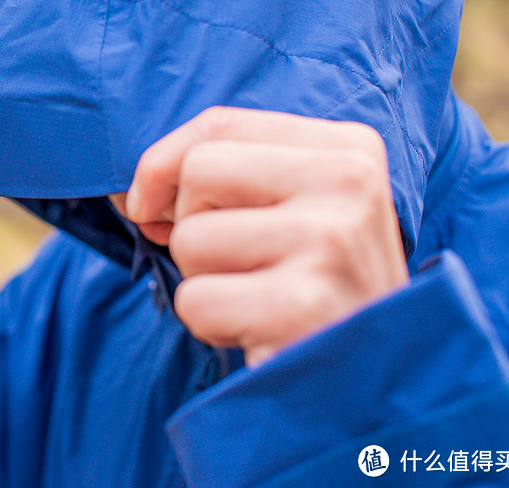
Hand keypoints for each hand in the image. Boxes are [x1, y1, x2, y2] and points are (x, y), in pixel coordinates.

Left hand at [111, 107, 407, 365]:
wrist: (375, 384)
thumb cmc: (314, 290)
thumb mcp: (288, 212)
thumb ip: (220, 178)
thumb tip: (133, 192)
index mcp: (349, 148)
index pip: (219, 125)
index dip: (162, 167)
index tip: (152, 206)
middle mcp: (350, 183)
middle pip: (198, 171)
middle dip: (190, 226)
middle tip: (240, 265)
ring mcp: (331, 241)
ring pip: (191, 238)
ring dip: (205, 281)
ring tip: (261, 301)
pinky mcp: (303, 305)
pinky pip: (195, 299)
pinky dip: (211, 325)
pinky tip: (262, 334)